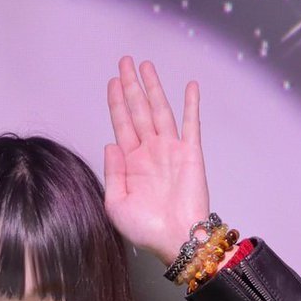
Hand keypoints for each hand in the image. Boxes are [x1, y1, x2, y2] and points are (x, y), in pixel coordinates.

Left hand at [103, 57, 210, 266]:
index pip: (121, 124)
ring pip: (160, 110)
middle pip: (138, 110)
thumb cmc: (146, 229)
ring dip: (153, 87)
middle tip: (125, 62)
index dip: (116, 102)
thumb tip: (110, 144)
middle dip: (131, 86)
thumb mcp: (115, 203)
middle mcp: (150, 151)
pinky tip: (189, 86)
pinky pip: (191, 123)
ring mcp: (171, 150)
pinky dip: (191, 104)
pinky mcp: (191, 153)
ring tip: (146, 66)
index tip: (112, 81)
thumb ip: (112, 172)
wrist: (175, 239)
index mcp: (131, 163)